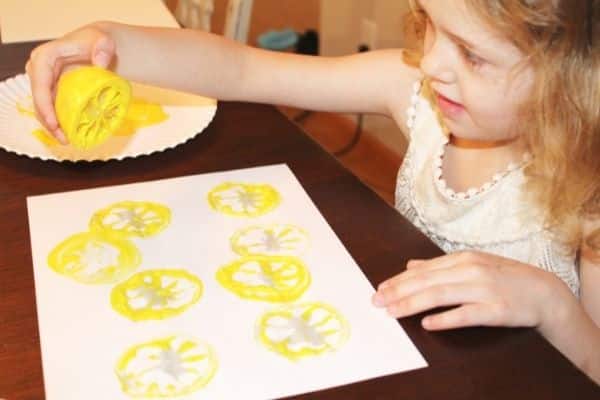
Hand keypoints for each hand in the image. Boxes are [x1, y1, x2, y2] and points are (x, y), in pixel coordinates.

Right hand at [25, 23, 115, 143]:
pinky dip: (59, 122)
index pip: (40, 82)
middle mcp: (39, 69)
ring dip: (52, 126)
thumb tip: (101, 63)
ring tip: (67, 141)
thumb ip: (103, 49)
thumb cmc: (99, 43)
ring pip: (42, 107)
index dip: (44, 104)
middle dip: (48, 121)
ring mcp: (44, 81)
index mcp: (46, 56)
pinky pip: (52, 109)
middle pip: (38, 99)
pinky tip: (70, 134)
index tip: (55, 122)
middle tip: (64, 139)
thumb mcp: (104, 42)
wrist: (99, 47)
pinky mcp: (52, 91)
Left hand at [372, 251, 573, 331]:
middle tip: (377, 301)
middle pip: (427, 281)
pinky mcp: (496, 309)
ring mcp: (484, 289)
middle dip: (398, 291)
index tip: (379, 288)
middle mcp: (470, 270)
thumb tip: (411, 265)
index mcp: (463, 259)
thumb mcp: (472, 265)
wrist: (544, 292)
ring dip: (413, 303)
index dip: (399, 280)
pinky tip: (428, 324)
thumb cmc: (504, 278)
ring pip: (441, 295)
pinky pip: (467, 314)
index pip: (423, 270)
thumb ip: (440, 266)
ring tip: (392, 311)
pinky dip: (446, 319)